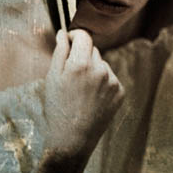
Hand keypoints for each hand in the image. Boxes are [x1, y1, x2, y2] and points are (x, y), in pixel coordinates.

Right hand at [44, 29, 124, 156]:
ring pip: (101, 64)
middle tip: (71, 75)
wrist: (72, 139)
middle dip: (82, 56)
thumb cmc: (57, 108)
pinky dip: (102, 83)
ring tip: (81, 91)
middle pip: (92, 50)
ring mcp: (112, 81)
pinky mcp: (120, 92)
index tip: (69, 41)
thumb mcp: (52, 78)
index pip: (84, 36)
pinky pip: (110, 78)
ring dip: (92, 70)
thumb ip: (60, 51)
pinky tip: (91, 98)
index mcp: (81, 64)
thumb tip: (63, 33)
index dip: (75, 36)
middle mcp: (100, 69)